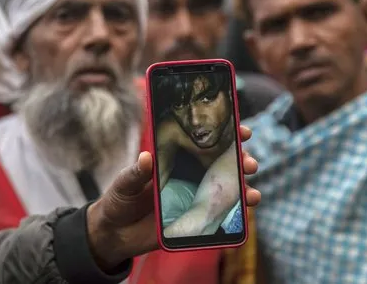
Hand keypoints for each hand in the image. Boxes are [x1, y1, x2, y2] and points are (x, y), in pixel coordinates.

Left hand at [86, 125, 260, 271]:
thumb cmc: (119, 200)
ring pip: (226, 191)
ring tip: (252, 195)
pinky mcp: (193, 222)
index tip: (242, 131)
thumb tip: (147, 158)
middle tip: (249, 163)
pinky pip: (219, 217)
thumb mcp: (123, 184)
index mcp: (176, 161)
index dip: (226, 135)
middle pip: (223, 165)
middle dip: (242, 162)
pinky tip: (246, 214)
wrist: (114, 234)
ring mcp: (194, 199)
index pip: (205, 143)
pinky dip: (236, 216)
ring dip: (244, 190)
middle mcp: (189, 177)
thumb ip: (135, 173)